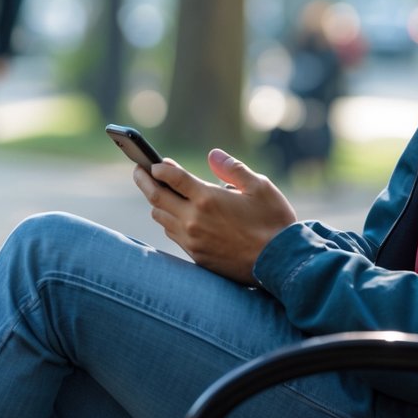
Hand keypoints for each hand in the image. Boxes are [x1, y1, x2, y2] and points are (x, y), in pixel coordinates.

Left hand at [133, 149, 297, 283]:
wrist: (280, 263)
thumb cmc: (273, 221)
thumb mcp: (260, 186)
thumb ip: (233, 168)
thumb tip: (213, 155)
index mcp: (208, 198)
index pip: (172, 177)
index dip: (160, 167)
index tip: (155, 162)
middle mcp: (194, 220)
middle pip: (156, 197)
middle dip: (144, 181)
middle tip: (138, 170)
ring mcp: (192, 240)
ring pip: (161, 217)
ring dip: (156, 203)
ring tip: (156, 192)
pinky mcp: (196, 256)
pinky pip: (172, 234)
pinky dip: (168, 221)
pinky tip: (174, 215)